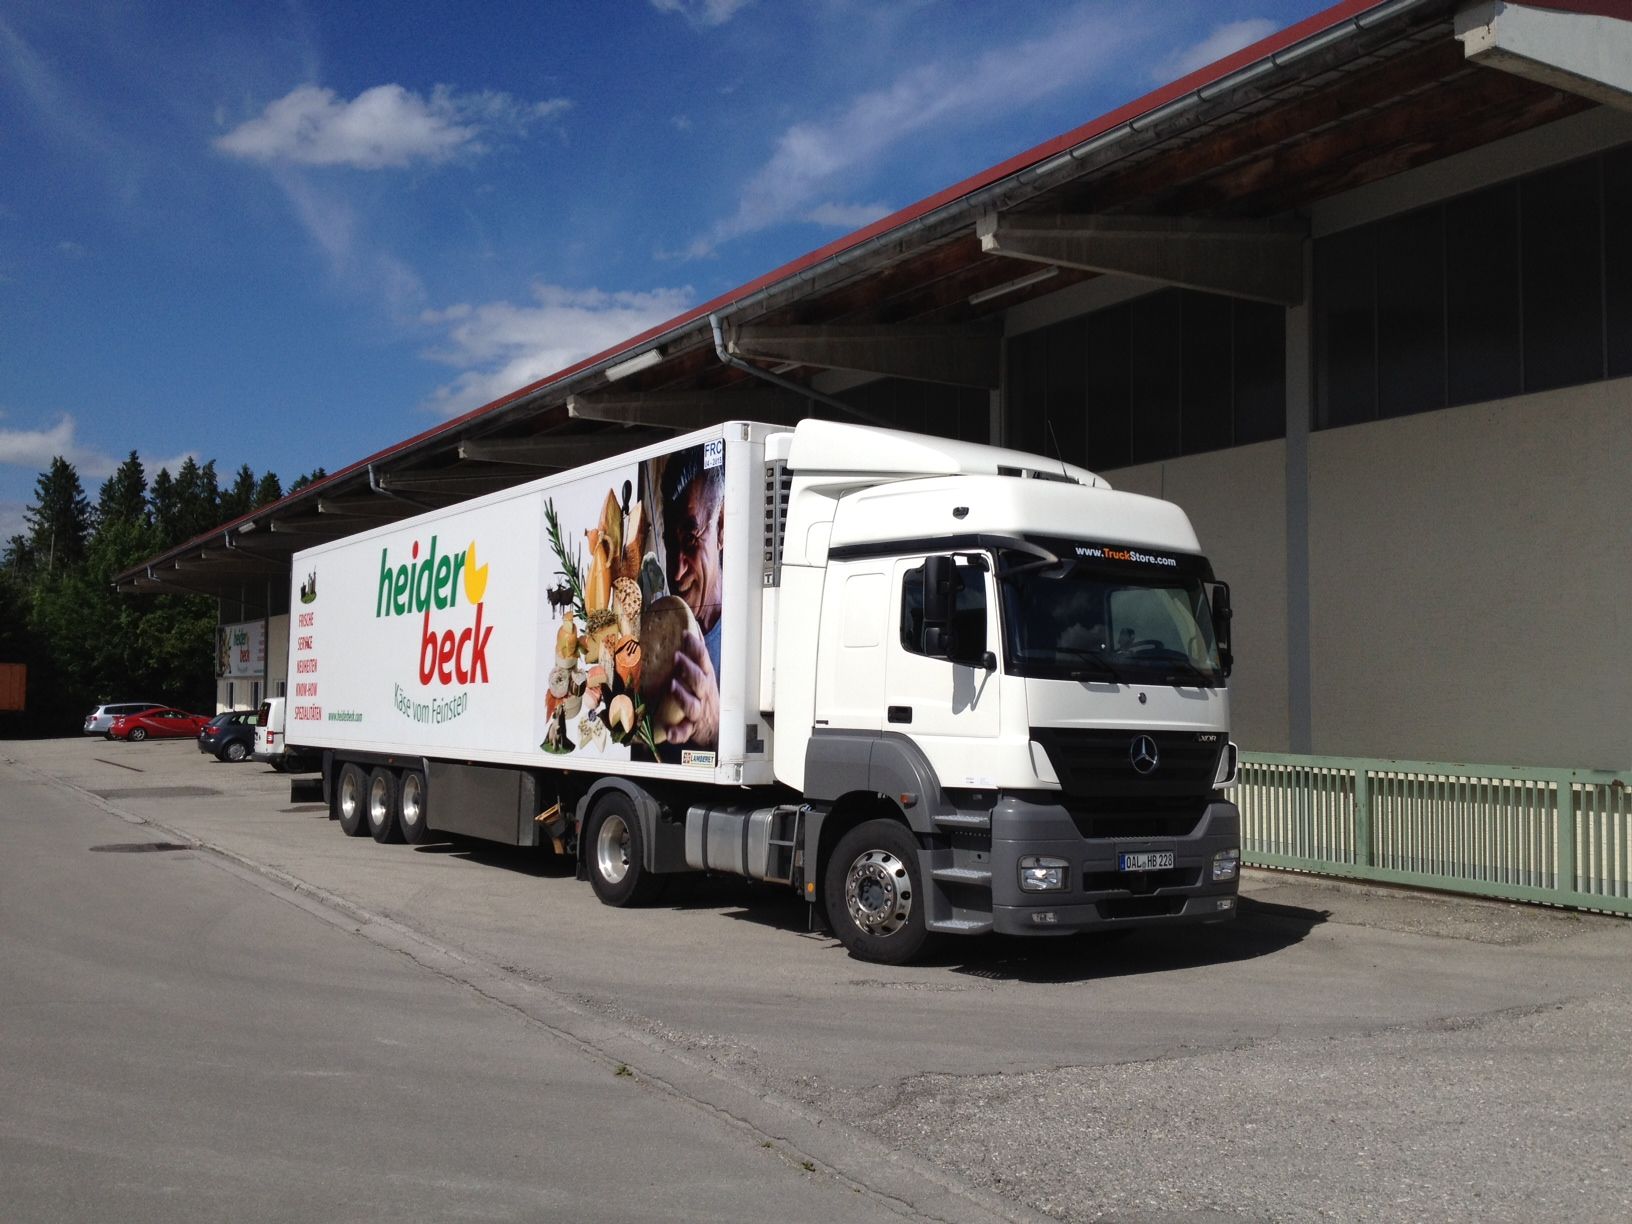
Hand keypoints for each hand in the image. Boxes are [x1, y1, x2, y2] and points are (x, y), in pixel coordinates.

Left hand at [664, 628, 718, 748]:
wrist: (716, 728)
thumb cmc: (705, 696)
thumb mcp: (704, 674)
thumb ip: (698, 654)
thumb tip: (692, 628)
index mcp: (705, 678)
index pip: (703, 660)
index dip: (696, 648)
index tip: (685, 635)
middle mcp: (703, 694)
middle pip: (699, 681)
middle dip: (689, 668)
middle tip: (677, 656)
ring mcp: (697, 712)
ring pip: (693, 705)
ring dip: (683, 696)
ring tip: (672, 685)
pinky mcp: (690, 728)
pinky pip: (684, 732)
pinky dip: (677, 733)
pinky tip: (669, 731)